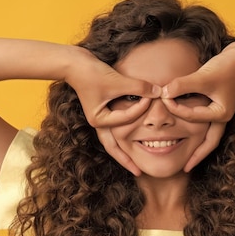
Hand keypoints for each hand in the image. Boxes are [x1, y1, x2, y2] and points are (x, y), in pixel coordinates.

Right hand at [66, 47, 160, 174]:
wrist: (74, 63)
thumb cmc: (93, 72)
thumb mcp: (117, 81)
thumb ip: (139, 87)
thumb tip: (159, 92)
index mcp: (99, 120)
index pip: (126, 119)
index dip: (141, 109)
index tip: (153, 98)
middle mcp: (98, 122)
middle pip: (113, 147)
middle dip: (126, 159)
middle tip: (140, 172)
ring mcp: (100, 118)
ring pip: (114, 140)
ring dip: (124, 151)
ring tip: (136, 164)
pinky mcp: (103, 111)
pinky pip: (116, 127)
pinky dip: (125, 134)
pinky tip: (133, 140)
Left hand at [161, 42, 234, 170]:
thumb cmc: (226, 66)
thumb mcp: (203, 76)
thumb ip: (183, 85)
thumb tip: (163, 92)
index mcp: (220, 115)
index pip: (192, 116)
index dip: (175, 108)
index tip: (161, 100)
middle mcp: (222, 117)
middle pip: (209, 143)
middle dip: (197, 156)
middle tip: (185, 168)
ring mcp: (220, 112)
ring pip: (208, 135)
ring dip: (198, 145)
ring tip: (187, 157)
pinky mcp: (217, 105)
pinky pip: (205, 122)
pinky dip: (196, 128)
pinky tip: (187, 130)